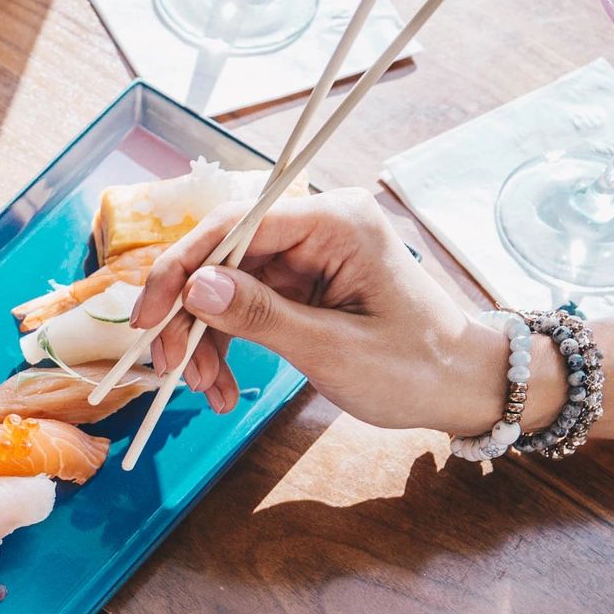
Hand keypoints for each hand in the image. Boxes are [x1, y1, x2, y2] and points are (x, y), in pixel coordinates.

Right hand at [129, 188, 530, 431]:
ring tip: (207, 391)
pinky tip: (224, 387)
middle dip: (190, 314)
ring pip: (226, 286)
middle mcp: (319, 227)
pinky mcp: (304, 285)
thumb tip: (195, 289)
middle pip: (223, 256)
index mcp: (336, 222)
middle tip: (169, 368)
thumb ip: (261, 317)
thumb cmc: (416, 367)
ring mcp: (310, 256)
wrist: (464, 386)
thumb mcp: (333, 349)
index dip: (182, 268)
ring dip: (205, 339)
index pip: (236, 225)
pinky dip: (228, 346)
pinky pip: (246, 306)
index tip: (149, 318)